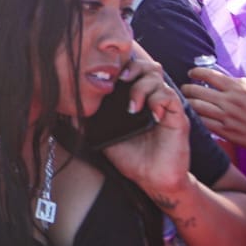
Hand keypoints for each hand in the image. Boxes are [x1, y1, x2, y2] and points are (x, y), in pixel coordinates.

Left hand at [101, 48, 190, 197]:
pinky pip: (170, 97)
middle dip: (133, 67)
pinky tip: (150, 114)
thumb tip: (69, 113)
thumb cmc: (132, 158)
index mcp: (134, 99)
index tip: (108, 75)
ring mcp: (164, 107)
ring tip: (132, 106)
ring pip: (157, 78)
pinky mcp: (176, 117)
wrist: (151, 179)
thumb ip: (90, 124)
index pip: (131, 70)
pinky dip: (158, 100)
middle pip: (147, 67)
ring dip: (142, 86)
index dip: (121, 66)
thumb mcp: (105, 138)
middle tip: (121, 79)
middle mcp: (150, 99)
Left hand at [182, 67, 245, 188]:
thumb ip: (239, 84)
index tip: (191, 73)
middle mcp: (231, 101)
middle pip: (197, 91)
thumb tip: (222, 79)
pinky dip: (196, 117)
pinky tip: (194, 115)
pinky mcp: (227, 132)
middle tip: (184, 88)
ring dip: (188, 103)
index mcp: (239, 88)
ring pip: (197, 107)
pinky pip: (204, 123)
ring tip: (186, 101)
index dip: (196, 72)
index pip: (209, 75)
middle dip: (187, 88)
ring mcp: (227, 118)